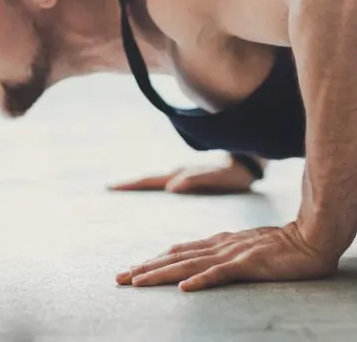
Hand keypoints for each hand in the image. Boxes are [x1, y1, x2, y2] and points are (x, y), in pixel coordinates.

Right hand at [107, 161, 254, 194]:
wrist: (247, 164)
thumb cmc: (233, 174)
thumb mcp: (216, 178)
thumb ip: (195, 180)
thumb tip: (172, 186)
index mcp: (181, 174)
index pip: (150, 180)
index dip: (131, 185)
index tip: (111, 186)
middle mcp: (178, 173)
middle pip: (149, 179)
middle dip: (130, 184)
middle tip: (109, 188)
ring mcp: (182, 175)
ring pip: (156, 181)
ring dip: (140, 186)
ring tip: (124, 190)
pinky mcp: (188, 179)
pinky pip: (165, 183)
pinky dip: (153, 187)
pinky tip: (152, 193)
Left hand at [115, 221, 338, 291]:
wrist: (315, 237)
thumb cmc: (286, 245)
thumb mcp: (250, 248)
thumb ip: (228, 254)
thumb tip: (205, 265)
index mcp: (221, 242)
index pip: (180, 252)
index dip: (154, 261)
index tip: (131, 271)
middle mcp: (221, 245)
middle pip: (176, 258)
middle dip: (146, 268)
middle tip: (119, 279)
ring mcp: (235, 254)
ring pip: (190, 266)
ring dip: (162, 275)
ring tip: (137, 282)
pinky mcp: (250, 264)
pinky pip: (222, 274)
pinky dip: (201, 281)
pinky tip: (184, 290)